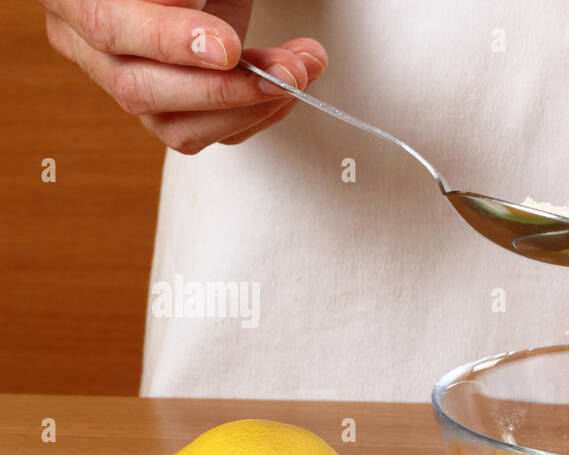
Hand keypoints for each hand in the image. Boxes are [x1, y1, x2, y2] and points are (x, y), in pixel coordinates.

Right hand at [39, 0, 326, 152]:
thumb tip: (218, 40)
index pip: (110, 27)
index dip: (169, 41)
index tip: (227, 48)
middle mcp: (87, 48)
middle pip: (141, 89)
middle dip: (226, 87)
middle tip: (288, 70)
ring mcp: (127, 85)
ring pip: (177, 127)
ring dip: (252, 107)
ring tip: (303, 70)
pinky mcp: (168, 112)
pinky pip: (209, 134)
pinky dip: (258, 116)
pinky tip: (289, 89)